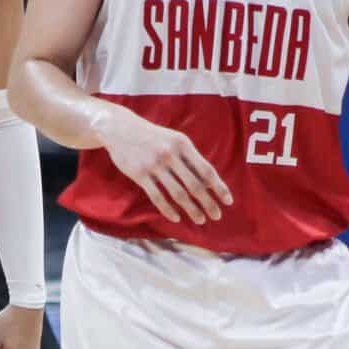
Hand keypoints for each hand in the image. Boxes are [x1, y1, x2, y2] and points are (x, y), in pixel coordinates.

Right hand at [99, 105, 231, 224]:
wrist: (120, 128)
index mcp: (183, 144)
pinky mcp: (140, 175)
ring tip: (201, 219)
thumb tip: (209, 181)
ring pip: (178, 194)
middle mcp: (170, 155)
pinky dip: (168, 210)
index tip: (228, 201)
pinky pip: (157, 197)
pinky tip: (177, 218)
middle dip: (208, 203)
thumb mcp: (174, 140)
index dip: (219, 187)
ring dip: (191, 209)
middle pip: (194, 185)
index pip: (206, 170)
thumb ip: (190, 158)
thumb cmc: (153, 136)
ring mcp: (154, 165)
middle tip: (217, 216)